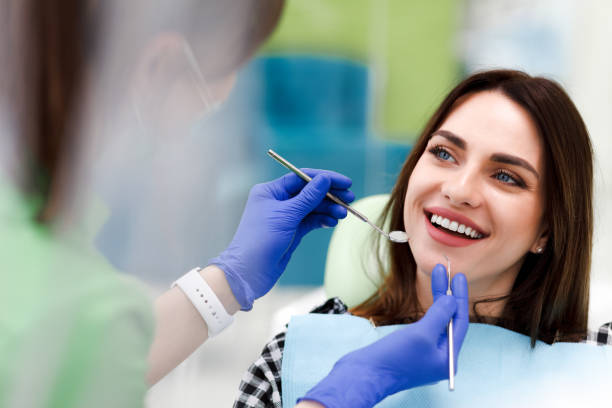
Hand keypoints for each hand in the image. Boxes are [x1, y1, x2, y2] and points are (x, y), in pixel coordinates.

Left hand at [209, 169, 353, 309]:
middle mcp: (277, 201)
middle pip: (309, 192)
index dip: (324, 178)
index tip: (345, 182)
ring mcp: (285, 217)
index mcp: (271, 191)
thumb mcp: (287, 215)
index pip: (302, 177)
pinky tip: (332, 221)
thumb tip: (325, 179)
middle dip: (330, 195)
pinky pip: (310, 221)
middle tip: (350, 198)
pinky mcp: (291, 231)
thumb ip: (308, 197)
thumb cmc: (262, 239)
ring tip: (343, 214)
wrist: (249, 272)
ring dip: (328, 209)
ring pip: (312, 207)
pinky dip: (322, 220)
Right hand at [300, 265, 468, 407]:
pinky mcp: (411, 352)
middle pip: (448, 321)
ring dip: (437, 300)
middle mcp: (439, 358)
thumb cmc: (394, 357)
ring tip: (437, 277)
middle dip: (447, 295)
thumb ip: (440, 315)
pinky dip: (428, 312)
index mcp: (448, 359)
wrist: (365, 374)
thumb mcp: (422, 333)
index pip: (459, 322)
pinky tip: (428, 300)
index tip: (457, 276)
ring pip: (437, 322)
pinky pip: (426, 328)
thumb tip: (452, 300)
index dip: (459, 297)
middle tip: (444, 271)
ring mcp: (425, 355)